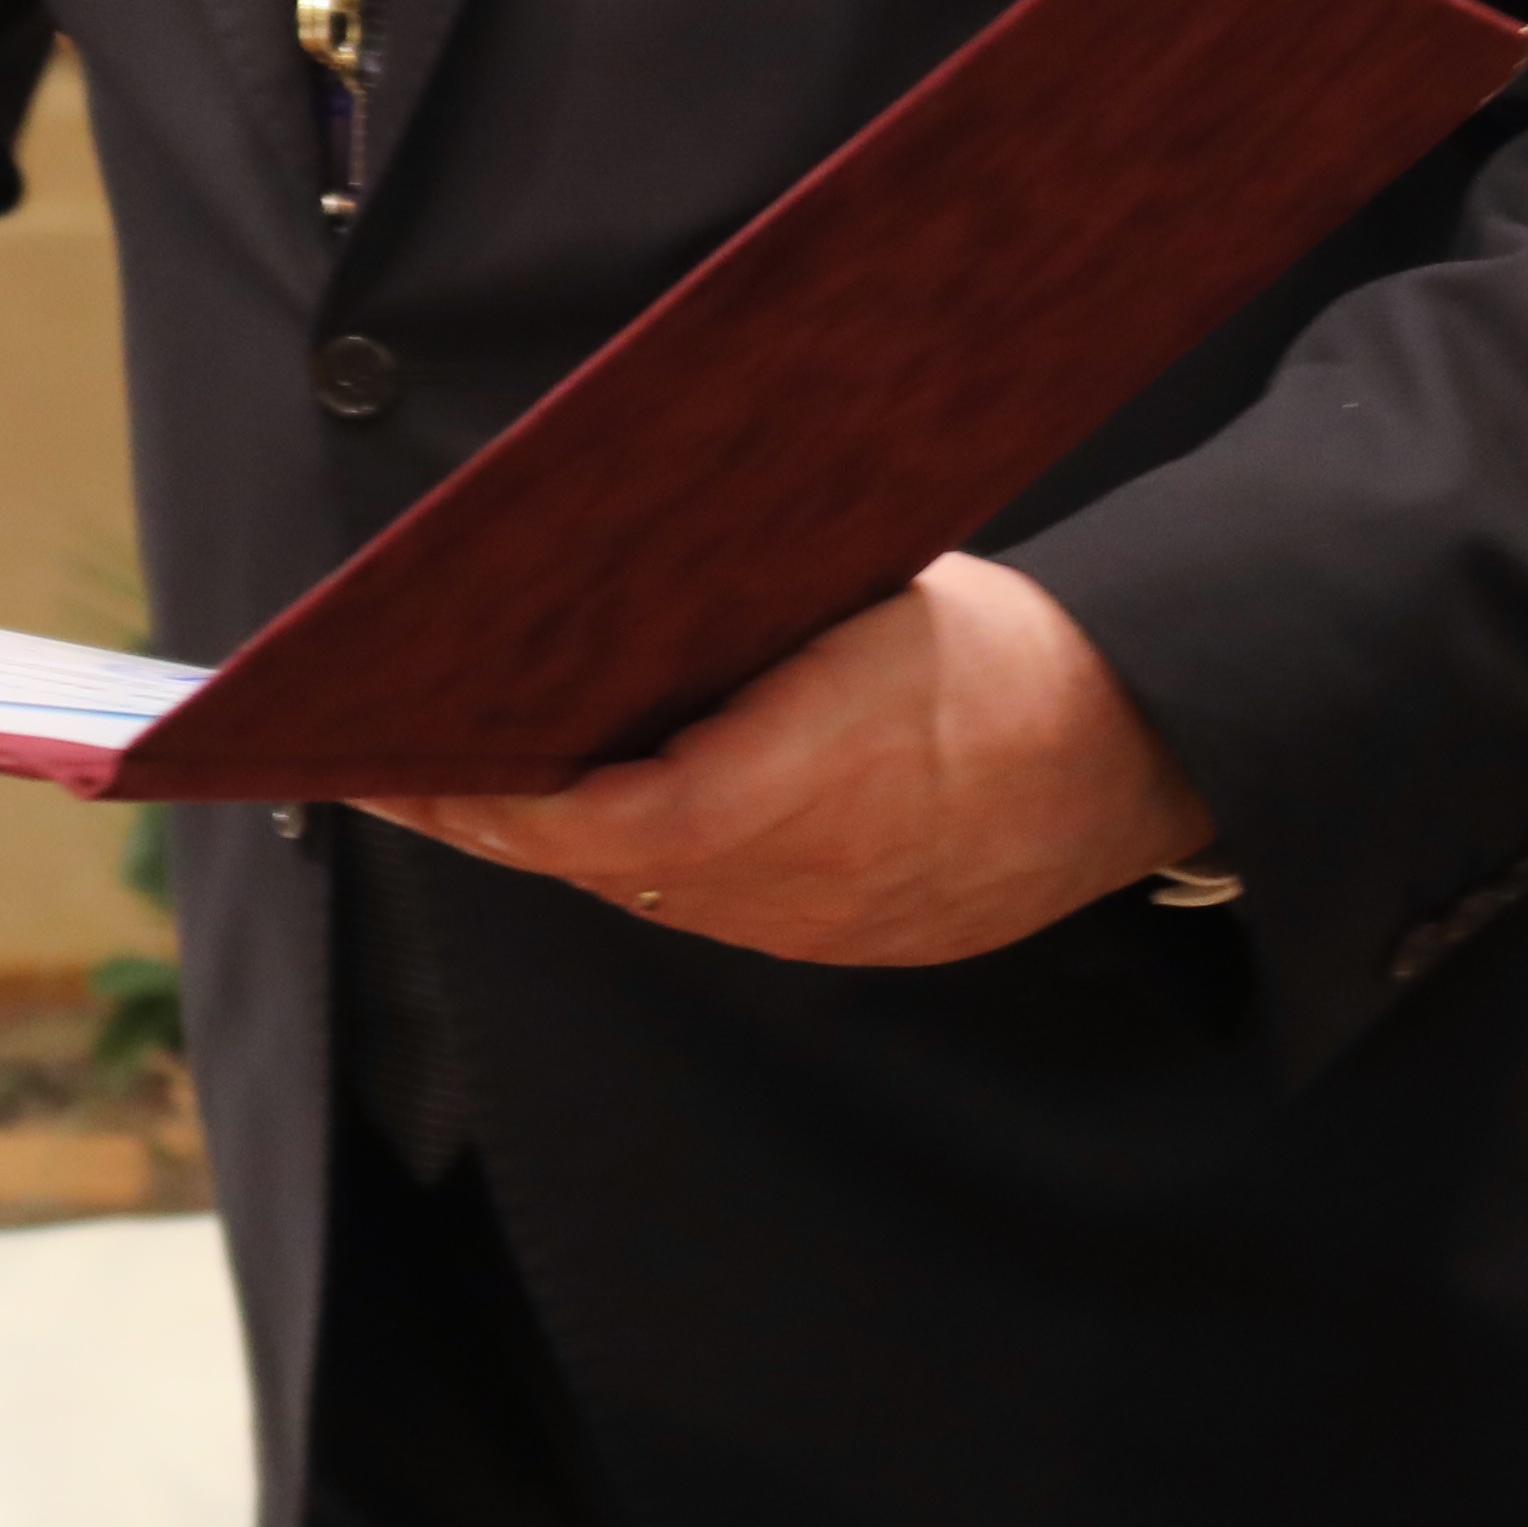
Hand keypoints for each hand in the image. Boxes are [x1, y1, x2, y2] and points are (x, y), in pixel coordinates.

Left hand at [354, 557, 1208, 968]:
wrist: (1138, 748)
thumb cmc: (995, 647)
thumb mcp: (858, 598)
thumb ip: (729, 615)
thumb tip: (598, 586)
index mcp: (795, 784)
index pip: (601, 820)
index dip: (493, 803)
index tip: (405, 761)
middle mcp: (797, 878)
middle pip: (600, 868)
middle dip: (489, 820)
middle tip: (389, 768)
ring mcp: (822, 923)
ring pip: (646, 896)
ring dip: (553, 846)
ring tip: (460, 784)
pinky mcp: (849, 940)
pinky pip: (711, 907)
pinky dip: (635, 864)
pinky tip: (582, 817)